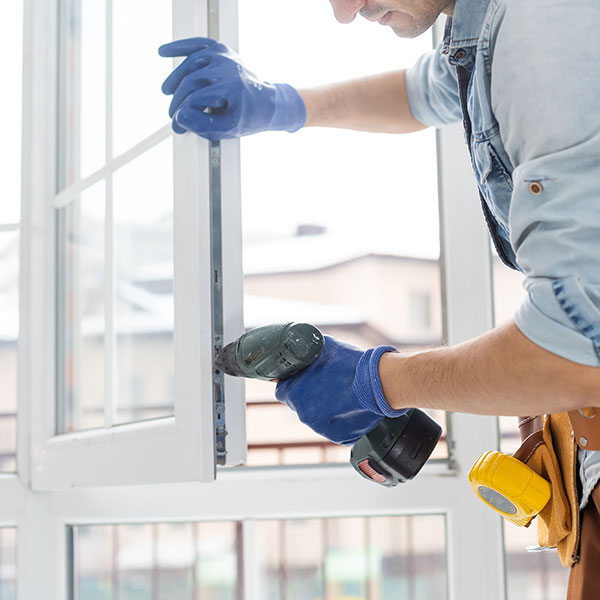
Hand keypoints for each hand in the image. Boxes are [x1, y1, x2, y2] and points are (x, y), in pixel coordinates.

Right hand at [158, 37, 305, 138]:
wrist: (267, 103)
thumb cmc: (249, 116)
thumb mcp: (228, 128)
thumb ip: (203, 126)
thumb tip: (181, 117)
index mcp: (230, 86)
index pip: (195, 99)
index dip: (182, 115)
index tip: (178, 126)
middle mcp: (227, 67)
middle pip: (190, 82)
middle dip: (178, 102)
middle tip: (174, 115)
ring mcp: (224, 56)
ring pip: (190, 65)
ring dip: (175, 79)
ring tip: (167, 92)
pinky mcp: (221, 50)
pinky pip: (197, 45)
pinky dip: (179, 47)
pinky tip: (163, 52)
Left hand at [275, 336, 406, 444]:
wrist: (379, 382)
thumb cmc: (350, 364)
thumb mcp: (322, 347)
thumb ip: (305, 353)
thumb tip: (297, 351)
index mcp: (295, 394)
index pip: (282, 391)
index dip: (291, 384)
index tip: (301, 380)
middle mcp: (305, 415)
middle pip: (299, 405)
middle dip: (309, 396)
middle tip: (326, 384)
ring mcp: (322, 428)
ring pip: (317, 417)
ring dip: (325, 408)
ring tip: (342, 394)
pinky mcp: (340, 437)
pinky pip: (334, 427)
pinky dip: (340, 419)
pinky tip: (350, 406)